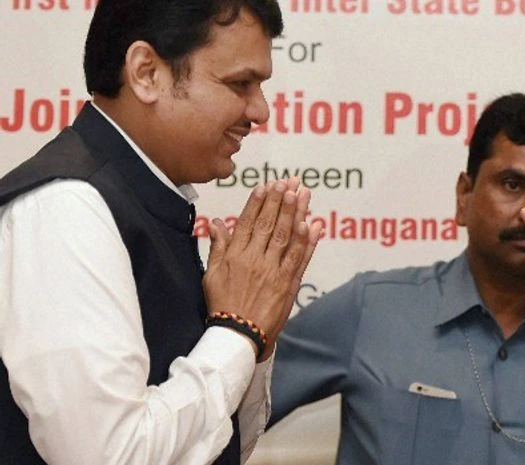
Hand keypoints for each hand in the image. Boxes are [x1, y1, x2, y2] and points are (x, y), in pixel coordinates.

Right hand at [203, 177, 321, 359]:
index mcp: (235, 256)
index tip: (266, 185)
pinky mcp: (288, 284)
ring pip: (287, 236)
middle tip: (289, 181)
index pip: (247, 222)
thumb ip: (217, 247)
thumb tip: (216, 224)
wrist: (238, 335)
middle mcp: (256, 259)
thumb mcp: (211, 275)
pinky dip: (308, 241)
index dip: (258, 202)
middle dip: (280, 200)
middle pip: (270, 224)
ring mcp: (274, 271)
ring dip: (296, 213)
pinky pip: (300, 258)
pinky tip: (313, 224)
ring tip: (303, 193)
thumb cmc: (222, 306)